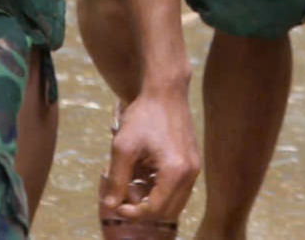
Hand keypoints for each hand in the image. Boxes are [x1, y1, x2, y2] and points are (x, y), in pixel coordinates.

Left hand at [99, 88, 197, 231]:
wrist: (165, 90)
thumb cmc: (144, 114)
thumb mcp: (123, 147)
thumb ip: (116, 179)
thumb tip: (110, 206)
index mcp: (175, 171)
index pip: (154, 209)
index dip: (132, 213)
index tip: (116, 205)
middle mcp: (190, 173)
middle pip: (167, 211)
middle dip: (143, 210)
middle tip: (123, 196)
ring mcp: (194, 167)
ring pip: (174, 202)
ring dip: (152, 200)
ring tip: (132, 183)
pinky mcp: (192, 162)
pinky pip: (178, 188)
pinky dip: (160, 189)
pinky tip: (143, 174)